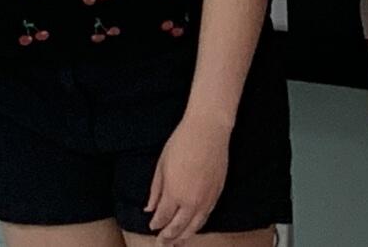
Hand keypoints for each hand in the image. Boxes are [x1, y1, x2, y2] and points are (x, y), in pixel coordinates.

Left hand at [145, 115, 230, 244]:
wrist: (208, 131)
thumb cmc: (182, 143)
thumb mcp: (162, 165)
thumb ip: (156, 190)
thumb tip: (150, 209)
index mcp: (174, 193)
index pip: (163, 217)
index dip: (157, 224)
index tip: (152, 227)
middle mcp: (191, 201)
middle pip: (178, 227)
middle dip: (168, 238)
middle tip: (162, 245)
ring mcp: (206, 199)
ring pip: (194, 226)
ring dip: (184, 236)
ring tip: (177, 243)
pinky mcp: (217, 194)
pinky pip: (206, 217)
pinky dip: (198, 225)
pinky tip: (193, 227)